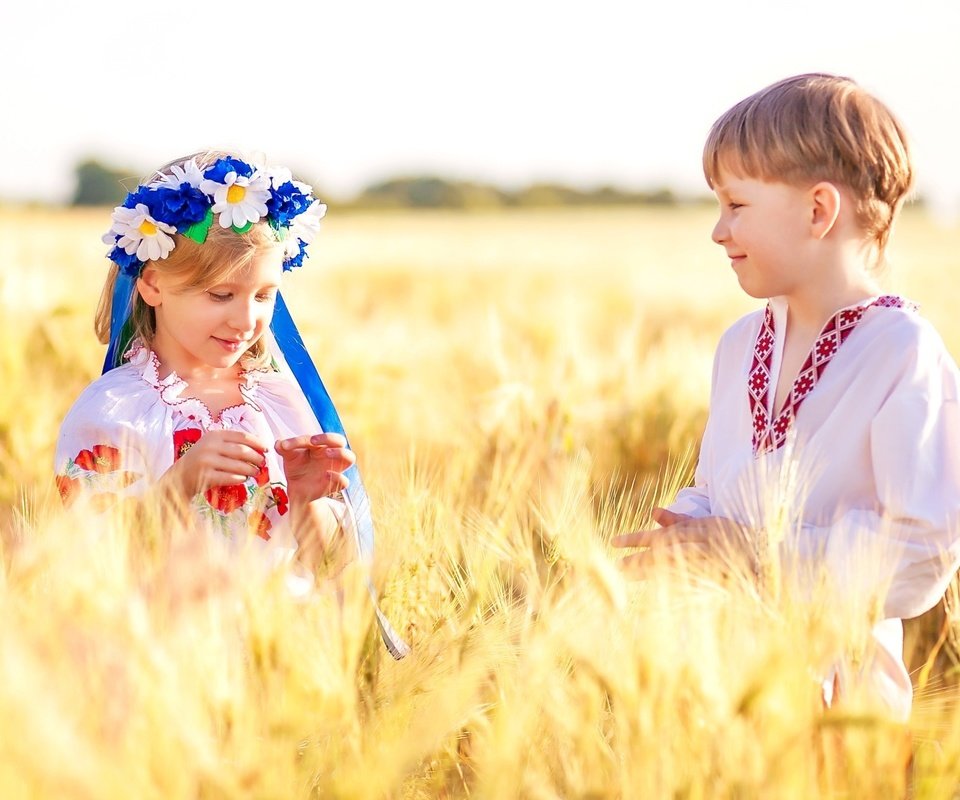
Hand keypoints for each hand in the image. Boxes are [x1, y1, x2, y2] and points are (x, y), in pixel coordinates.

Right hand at [164, 430, 267, 497]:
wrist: (178, 478)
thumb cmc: (201, 461)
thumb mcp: (213, 446)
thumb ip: (231, 444)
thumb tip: (259, 448)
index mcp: (214, 435)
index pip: (242, 436)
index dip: (257, 442)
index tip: (266, 449)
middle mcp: (210, 445)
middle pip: (243, 451)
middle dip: (257, 458)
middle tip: (263, 464)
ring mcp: (206, 461)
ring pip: (238, 466)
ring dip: (251, 470)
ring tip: (256, 473)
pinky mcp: (205, 476)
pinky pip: (229, 478)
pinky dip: (239, 479)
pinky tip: (243, 480)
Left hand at [275, 432, 355, 503]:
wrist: (297, 489)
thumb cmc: (296, 468)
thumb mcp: (289, 457)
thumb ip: (284, 448)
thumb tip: (278, 443)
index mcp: (321, 445)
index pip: (317, 437)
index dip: (302, 440)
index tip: (286, 445)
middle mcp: (331, 455)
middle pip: (340, 441)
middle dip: (329, 438)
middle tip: (313, 441)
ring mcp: (335, 469)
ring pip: (350, 457)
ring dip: (340, 453)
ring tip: (327, 453)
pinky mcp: (335, 485)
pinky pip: (344, 481)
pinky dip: (338, 477)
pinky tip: (326, 475)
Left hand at [611, 507, 753, 577]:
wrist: (765, 559)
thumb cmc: (733, 539)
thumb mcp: (706, 524)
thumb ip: (679, 521)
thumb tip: (653, 511)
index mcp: (697, 530)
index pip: (660, 535)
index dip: (635, 539)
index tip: (613, 543)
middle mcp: (700, 545)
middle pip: (663, 551)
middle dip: (638, 559)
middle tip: (617, 566)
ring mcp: (708, 563)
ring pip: (673, 566)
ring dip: (649, 571)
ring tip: (628, 575)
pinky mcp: (715, 580)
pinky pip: (688, 583)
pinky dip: (670, 585)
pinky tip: (654, 589)